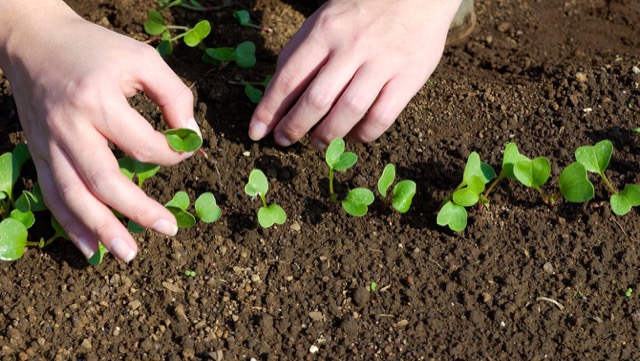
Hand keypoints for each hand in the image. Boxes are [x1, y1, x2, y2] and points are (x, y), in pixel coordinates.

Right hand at [0, 2, 199, 260]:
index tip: (187, 151)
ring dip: (102, 229)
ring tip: (128, 254)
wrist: (34, 41)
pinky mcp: (39, 152)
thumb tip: (190, 137)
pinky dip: (70, 224)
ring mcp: (49, 143)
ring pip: (74, 196)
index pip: (144, 145)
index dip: (173, 155)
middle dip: (139, 211)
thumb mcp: (142, 58)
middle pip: (105, 181)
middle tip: (169, 229)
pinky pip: (52, 195)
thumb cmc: (95, 49)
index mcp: (98, 100)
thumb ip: (174, 95)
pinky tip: (89, 248)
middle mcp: (69, 127)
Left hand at [249, 0, 460, 148]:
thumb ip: (301, 53)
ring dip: (327, 135)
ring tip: (317, 143)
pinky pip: (381, 117)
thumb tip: (277, 96)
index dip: (269, 110)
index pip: (289, 78)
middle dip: (294, 127)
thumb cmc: (361, 12)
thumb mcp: (324, 20)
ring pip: (348, 111)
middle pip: (317, 99)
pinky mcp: (408, 77)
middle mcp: (352, 47)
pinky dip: (363, 134)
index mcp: (325, 31)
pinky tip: (353, 135)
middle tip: (284, 141)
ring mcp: (382, 62)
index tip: (256, 132)